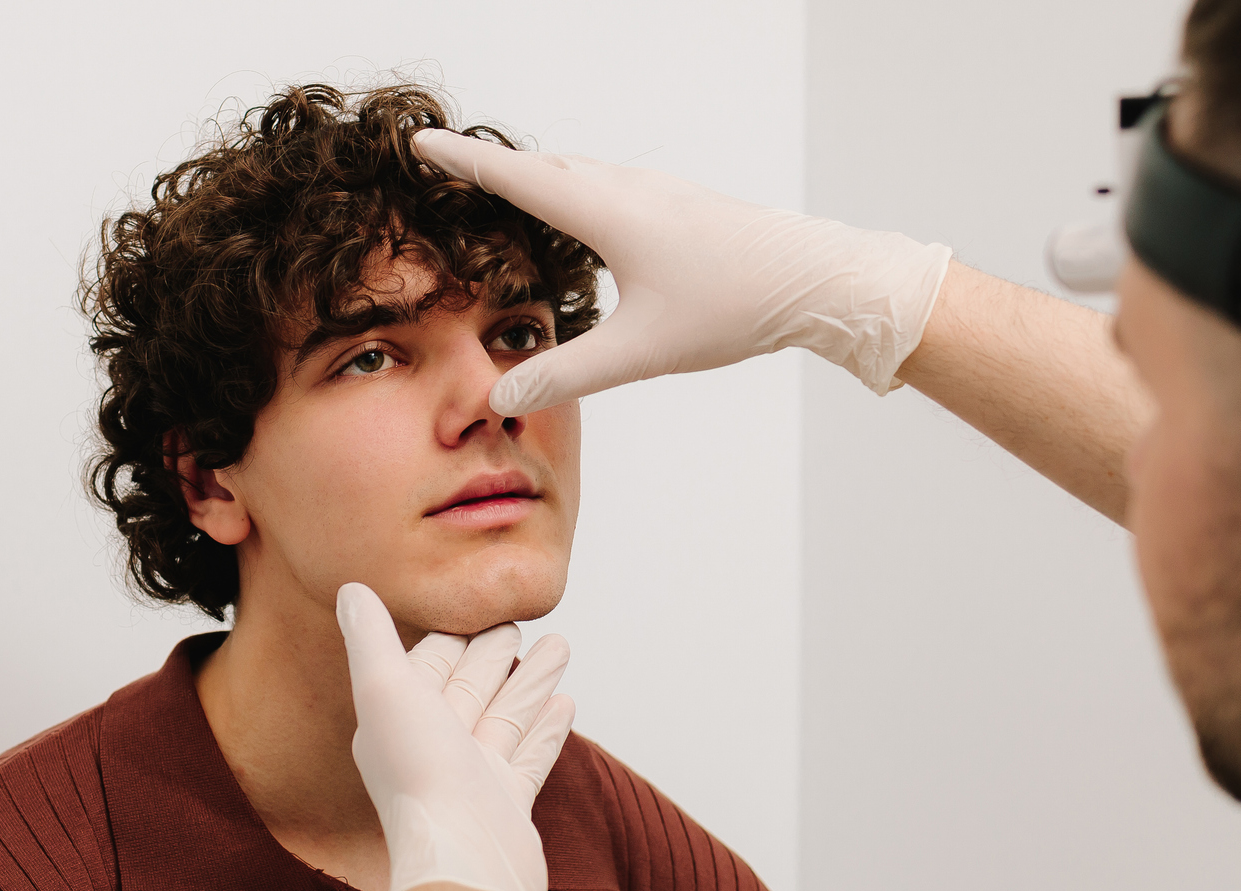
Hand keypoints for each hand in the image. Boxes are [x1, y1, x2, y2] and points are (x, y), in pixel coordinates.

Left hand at [336, 583, 574, 890]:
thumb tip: (350, 588)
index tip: (473, 607)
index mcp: (396, 725)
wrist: (464, 863)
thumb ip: (370, 638)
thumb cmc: (421, 780)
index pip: (425, 670)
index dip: (449, 638)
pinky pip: (528, 755)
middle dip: (494, 654)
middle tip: (520, 621)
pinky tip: (565, 700)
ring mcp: (472, 779)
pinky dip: (546, 727)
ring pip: (505, 715)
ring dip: (530, 679)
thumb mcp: (386, 690)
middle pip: (469, 690)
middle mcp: (431, 751)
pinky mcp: (507, 803)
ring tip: (560, 644)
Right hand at [414, 128, 953, 413]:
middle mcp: (629, 191)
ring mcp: (659, 194)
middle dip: (492, 166)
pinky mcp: (682, 207)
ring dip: (537, 177)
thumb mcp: (641, 352)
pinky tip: (585, 215)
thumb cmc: (733, 307)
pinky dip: (575, 190)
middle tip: (449, 165)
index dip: (463, 164)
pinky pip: (609, 186)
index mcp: (608, 213)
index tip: (422, 144)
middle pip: (544, 168)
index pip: (516, 179)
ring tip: (504, 187)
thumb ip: (566, 375)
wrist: (818, 280)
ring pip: (581, 174)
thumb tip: (501, 398)